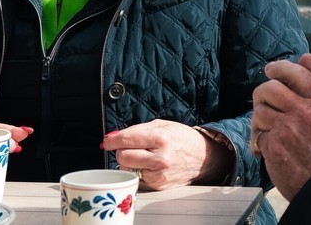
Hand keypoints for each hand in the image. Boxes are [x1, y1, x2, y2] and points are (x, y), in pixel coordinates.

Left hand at [101, 119, 230, 189]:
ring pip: (127, 169)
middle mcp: (160, 158)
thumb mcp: (161, 125)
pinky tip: (149, 166)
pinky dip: (138, 171)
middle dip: (122, 150)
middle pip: (122, 156)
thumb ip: (135, 130)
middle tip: (130, 147)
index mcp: (161, 138)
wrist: (203, 157)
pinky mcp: (158, 186)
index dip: (112, 140)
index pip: (126, 140)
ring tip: (144, 156)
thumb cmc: (181, 138)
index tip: (107, 141)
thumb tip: (112, 138)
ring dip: (130, 162)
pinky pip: (136, 178)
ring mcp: (159, 174)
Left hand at [251, 53, 310, 200]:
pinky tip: (267, 147)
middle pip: (270, 88)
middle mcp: (303, 112)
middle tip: (263, 100)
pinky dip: (259, 139)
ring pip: (260, 110)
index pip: (297, 73)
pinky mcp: (273, 145)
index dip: (280, 67)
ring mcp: (287, 128)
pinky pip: (258, 133)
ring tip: (266, 128)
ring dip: (259, 118)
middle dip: (262, 92)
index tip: (272, 70)